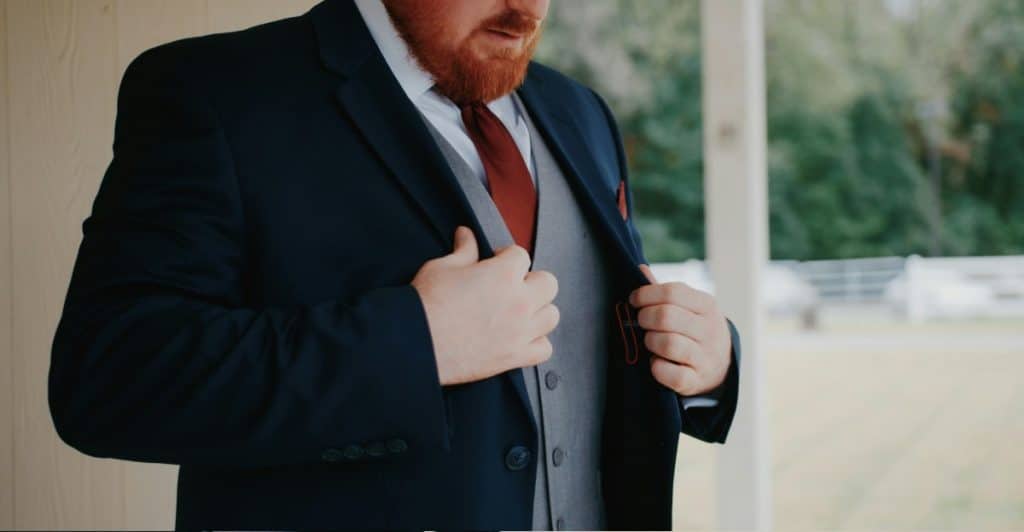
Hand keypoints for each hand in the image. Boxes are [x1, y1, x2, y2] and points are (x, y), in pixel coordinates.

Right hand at [412, 226, 559, 385]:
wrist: (416, 342)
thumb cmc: (426, 303)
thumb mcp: (442, 267)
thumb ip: (463, 250)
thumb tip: (466, 235)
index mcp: (503, 274)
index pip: (521, 255)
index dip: (506, 256)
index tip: (494, 262)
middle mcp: (519, 301)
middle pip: (548, 283)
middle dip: (531, 280)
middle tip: (511, 286)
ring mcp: (520, 331)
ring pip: (551, 315)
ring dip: (538, 310)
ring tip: (519, 311)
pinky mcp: (514, 357)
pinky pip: (544, 349)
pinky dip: (536, 343)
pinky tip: (521, 337)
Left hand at [629, 264, 730, 395]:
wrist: (721, 365)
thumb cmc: (694, 329)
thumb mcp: (689, 307)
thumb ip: (664, 291)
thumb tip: (640, 269)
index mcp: (707, 305)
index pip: (672, 292)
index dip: (646, 294)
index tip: (634, 300)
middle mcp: (709, 330)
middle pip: (666, 316)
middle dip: (644, 318)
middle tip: (640, 321)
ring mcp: (705, 357)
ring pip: (668, 344)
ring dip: (650, 341)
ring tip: (650, 341)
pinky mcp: (696, 381)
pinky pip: (671, 374)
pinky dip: (657, 368)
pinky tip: (656, 362)